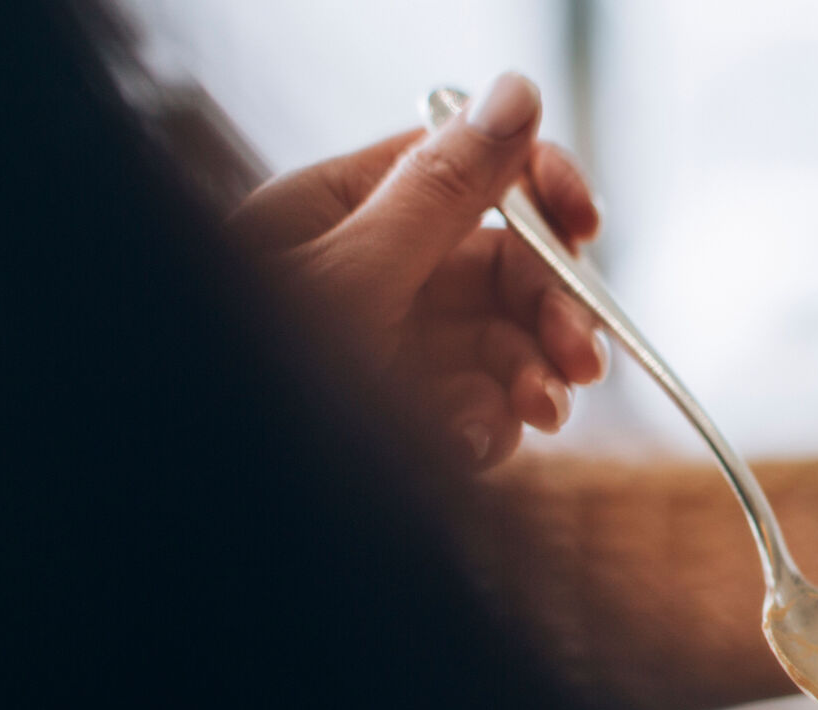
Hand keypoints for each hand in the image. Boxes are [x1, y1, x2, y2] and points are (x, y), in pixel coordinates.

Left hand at [228, 72, 603, 469]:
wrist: (230, 503)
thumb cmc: (256, 374)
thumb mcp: (347, 276)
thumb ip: (438, 194)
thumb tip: (515, 97)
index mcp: (343, 212)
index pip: (465, 167)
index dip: (537, 187)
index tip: (586, 223)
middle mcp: (376, 274)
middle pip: (505, 265)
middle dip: (554, 308)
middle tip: (583, 360)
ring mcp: (395, 349)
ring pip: (504, 344)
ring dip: (537, 377)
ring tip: (538, 413)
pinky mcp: (408, 419)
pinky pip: (480, 410)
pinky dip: (492, 428)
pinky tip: (468, 449)